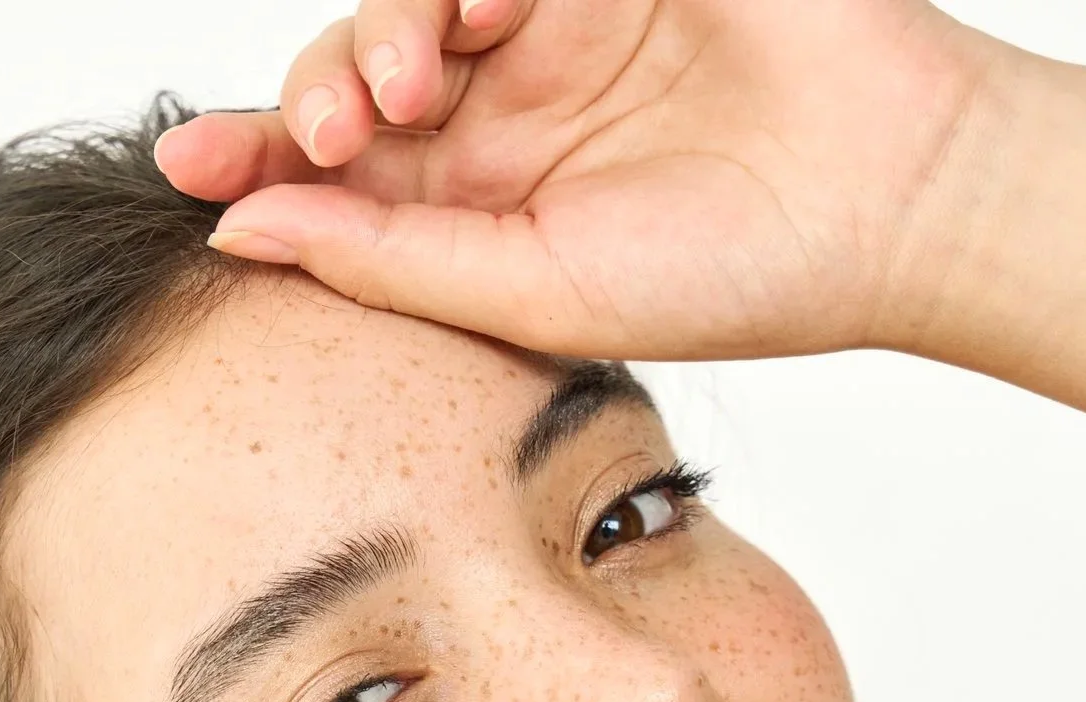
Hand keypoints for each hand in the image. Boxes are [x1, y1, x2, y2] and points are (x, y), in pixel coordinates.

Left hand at [153, 0, 1018, 359]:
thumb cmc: (739, 274)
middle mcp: (506, 103)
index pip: (337, 170)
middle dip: (315, 90)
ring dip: (385, 20)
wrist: (901, 201)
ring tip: (415, 74)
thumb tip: (239, 229)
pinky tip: (486, 10)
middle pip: (356, 68)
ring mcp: (561, 17)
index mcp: (480, 198)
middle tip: (331, 128)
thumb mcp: (538, 290)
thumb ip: (391, 259)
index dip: (252, 155)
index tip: (184, 166)